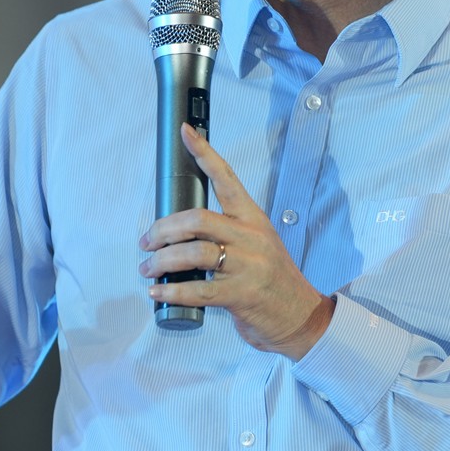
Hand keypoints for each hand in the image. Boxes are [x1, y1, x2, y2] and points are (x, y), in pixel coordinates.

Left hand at [140, 124, 334, 359]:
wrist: (302, 318)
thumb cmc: (274, 283)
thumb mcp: (257, 247)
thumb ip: (227, 235)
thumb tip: (181, 235)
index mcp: (254, 220)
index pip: (227, 179)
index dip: (204, 153)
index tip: (185, 132)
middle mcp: (252, 238)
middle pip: (198, 219)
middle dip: (163, 229)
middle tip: (146, 242)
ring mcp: (248, 266)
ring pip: (194, 252)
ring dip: (162, 260)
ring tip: (148, 269)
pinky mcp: (242, 295)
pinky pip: (198, 290)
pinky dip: (172, 291)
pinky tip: (157, 292)